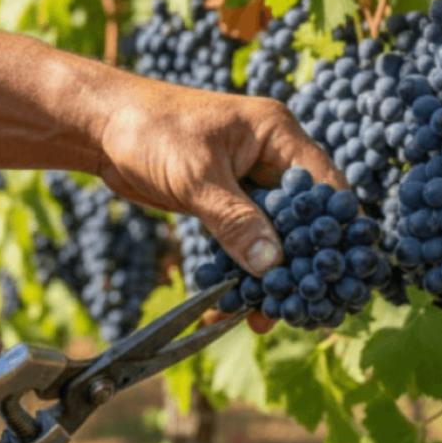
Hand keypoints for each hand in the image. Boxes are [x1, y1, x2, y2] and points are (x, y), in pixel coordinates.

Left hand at [98, 86, 343, 332]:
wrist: (100, 126)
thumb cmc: (148, 131)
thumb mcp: (196, 177)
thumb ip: (235, 220)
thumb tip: (272, 264)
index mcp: (277, 136)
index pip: (324, 186)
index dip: (335, 229)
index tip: (341, 272)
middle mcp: (271, 158)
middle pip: (303, 217)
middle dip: (303, 262)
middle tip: (308, 306)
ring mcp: (249, 182)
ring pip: (274, 235)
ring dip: (271, 274)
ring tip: (268, 316)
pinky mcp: (226, 203)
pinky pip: (245, 241)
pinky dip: (241, 271)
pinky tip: (235, 304)